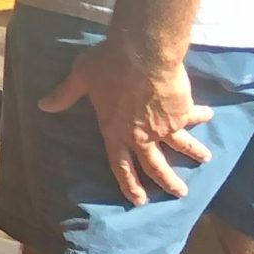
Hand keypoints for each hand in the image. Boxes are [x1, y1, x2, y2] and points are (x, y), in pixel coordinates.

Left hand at [39, 40, 213, 204]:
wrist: (142, 53)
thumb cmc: (108, 65)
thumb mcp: (81, 78)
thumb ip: (65, 95)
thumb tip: (43, 106)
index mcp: (115, 131)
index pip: (120, 165)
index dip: (129, 183)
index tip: (139, 200)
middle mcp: (141, 135)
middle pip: (156, 165)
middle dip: (167, 181)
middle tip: (179, 193)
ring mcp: (164, 126)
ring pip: (181, 146)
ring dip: (194, 153)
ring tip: (205, 159)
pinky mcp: (182, 113)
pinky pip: (193, 117)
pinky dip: (201, 116)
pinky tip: (209, 115)